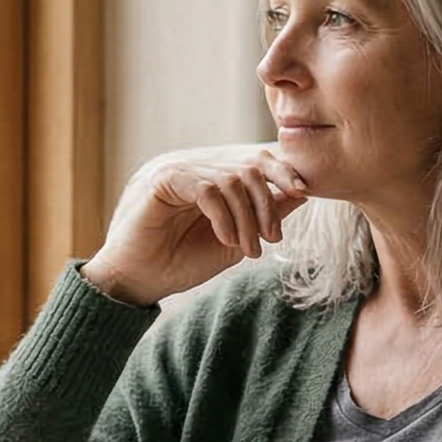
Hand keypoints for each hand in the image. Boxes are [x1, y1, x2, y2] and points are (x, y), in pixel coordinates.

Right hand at [80, 144, 307, 307]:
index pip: (255, 159)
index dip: (283, 171)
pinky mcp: (163, 180)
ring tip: (248, 250)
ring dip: (247, 219)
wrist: (138, 282)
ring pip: (232, 179)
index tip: (303, 192)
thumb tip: (300, 192)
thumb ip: (262, 215)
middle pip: (250, 166)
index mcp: (212, 177)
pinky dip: (224, 216)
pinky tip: (226, 239)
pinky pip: (207, 189)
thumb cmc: (180, 263)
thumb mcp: (234, 240)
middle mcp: (197, 167)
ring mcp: (179, 170)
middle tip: (272, 239)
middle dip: (268, 204)